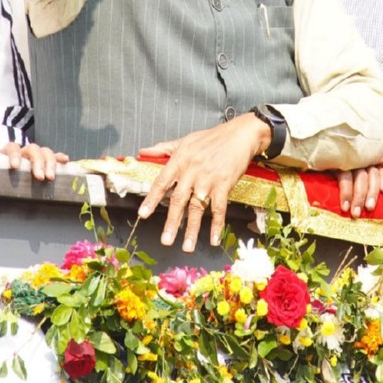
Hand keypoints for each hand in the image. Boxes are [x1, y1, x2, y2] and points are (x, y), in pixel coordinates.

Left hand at [0, 141, 68, 181]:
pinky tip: (65, 161)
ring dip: (50, 163)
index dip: (14, 156)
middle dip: (37, 163)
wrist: (2, 175)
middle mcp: (23, 151)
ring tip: (51, 177)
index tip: (15, 167)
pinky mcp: (45, 160)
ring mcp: (35, 154)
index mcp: (8, 153)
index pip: (12, 148)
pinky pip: (54, 156)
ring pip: (45, 152)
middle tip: (40, 177)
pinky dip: (59, 158)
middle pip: (33, 149)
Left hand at [137, 114, 271, 251]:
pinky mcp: (224, 185)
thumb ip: (163, 149)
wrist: (239, 135)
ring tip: (187, 246)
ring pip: (197, 208)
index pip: (162, 182)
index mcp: (180, 160)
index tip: (143, 214)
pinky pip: (219, 208)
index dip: (152, 199)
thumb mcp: (185, 141)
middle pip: (178, 200)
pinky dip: (217, 225)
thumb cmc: (211, 138)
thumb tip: (143, 152)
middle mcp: (191, 171)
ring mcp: (208, 179)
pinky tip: (214, 239)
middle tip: (166, 240)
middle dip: (172, 222)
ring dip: (192, 229)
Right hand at [338, 159, 382, 217]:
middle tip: (369, 208)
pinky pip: (343, 178)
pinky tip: (345, 206)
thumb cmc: (357, 166)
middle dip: (371, 192)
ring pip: (359, 178)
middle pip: (372, 175)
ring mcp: (352, 161)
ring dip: (358, 197)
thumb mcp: (376, 167)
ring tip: (357, 213)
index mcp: (375, 161)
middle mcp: (365, 160)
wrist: (333, 155)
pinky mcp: (338, 164)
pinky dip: (345, 193)